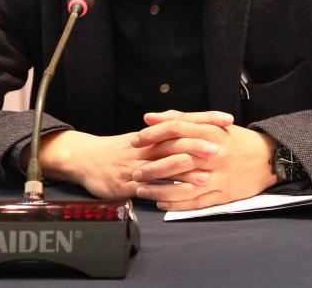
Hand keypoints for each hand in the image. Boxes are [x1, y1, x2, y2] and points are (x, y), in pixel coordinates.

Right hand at [25, 125, 227, 200]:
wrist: (85, 158)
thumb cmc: (116, 149)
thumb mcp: (141, 137)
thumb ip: (164, 132)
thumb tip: (191, 126)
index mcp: (152, 133)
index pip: (184, 121)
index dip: (205, 119)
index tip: (227, 119)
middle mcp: (146, 146)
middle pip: (176, 141)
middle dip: (199, 143)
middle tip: (220, 146)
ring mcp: (137, 165)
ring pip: (164, 164)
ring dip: (187, 168)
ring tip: (208, 173)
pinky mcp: (128, 184)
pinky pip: (152, 187)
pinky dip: (169, 190)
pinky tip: (183, 194)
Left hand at [130, 110, 278, 209]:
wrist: (268, 158)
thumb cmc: (235, 140)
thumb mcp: (211, 124)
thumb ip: (180, 119)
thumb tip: (149, 118)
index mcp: (210, 132)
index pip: (176, 129)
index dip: (153, 135)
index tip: (136, 141)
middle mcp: (213, 154)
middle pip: (176, 159)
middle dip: (151, 166)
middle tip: (134, 171)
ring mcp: (218, 176)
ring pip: (183, 185)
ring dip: (159, 189)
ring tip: (141, 190)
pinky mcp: (223, 194)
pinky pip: (196, 202)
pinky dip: (176, 204)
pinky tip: (161, 203)